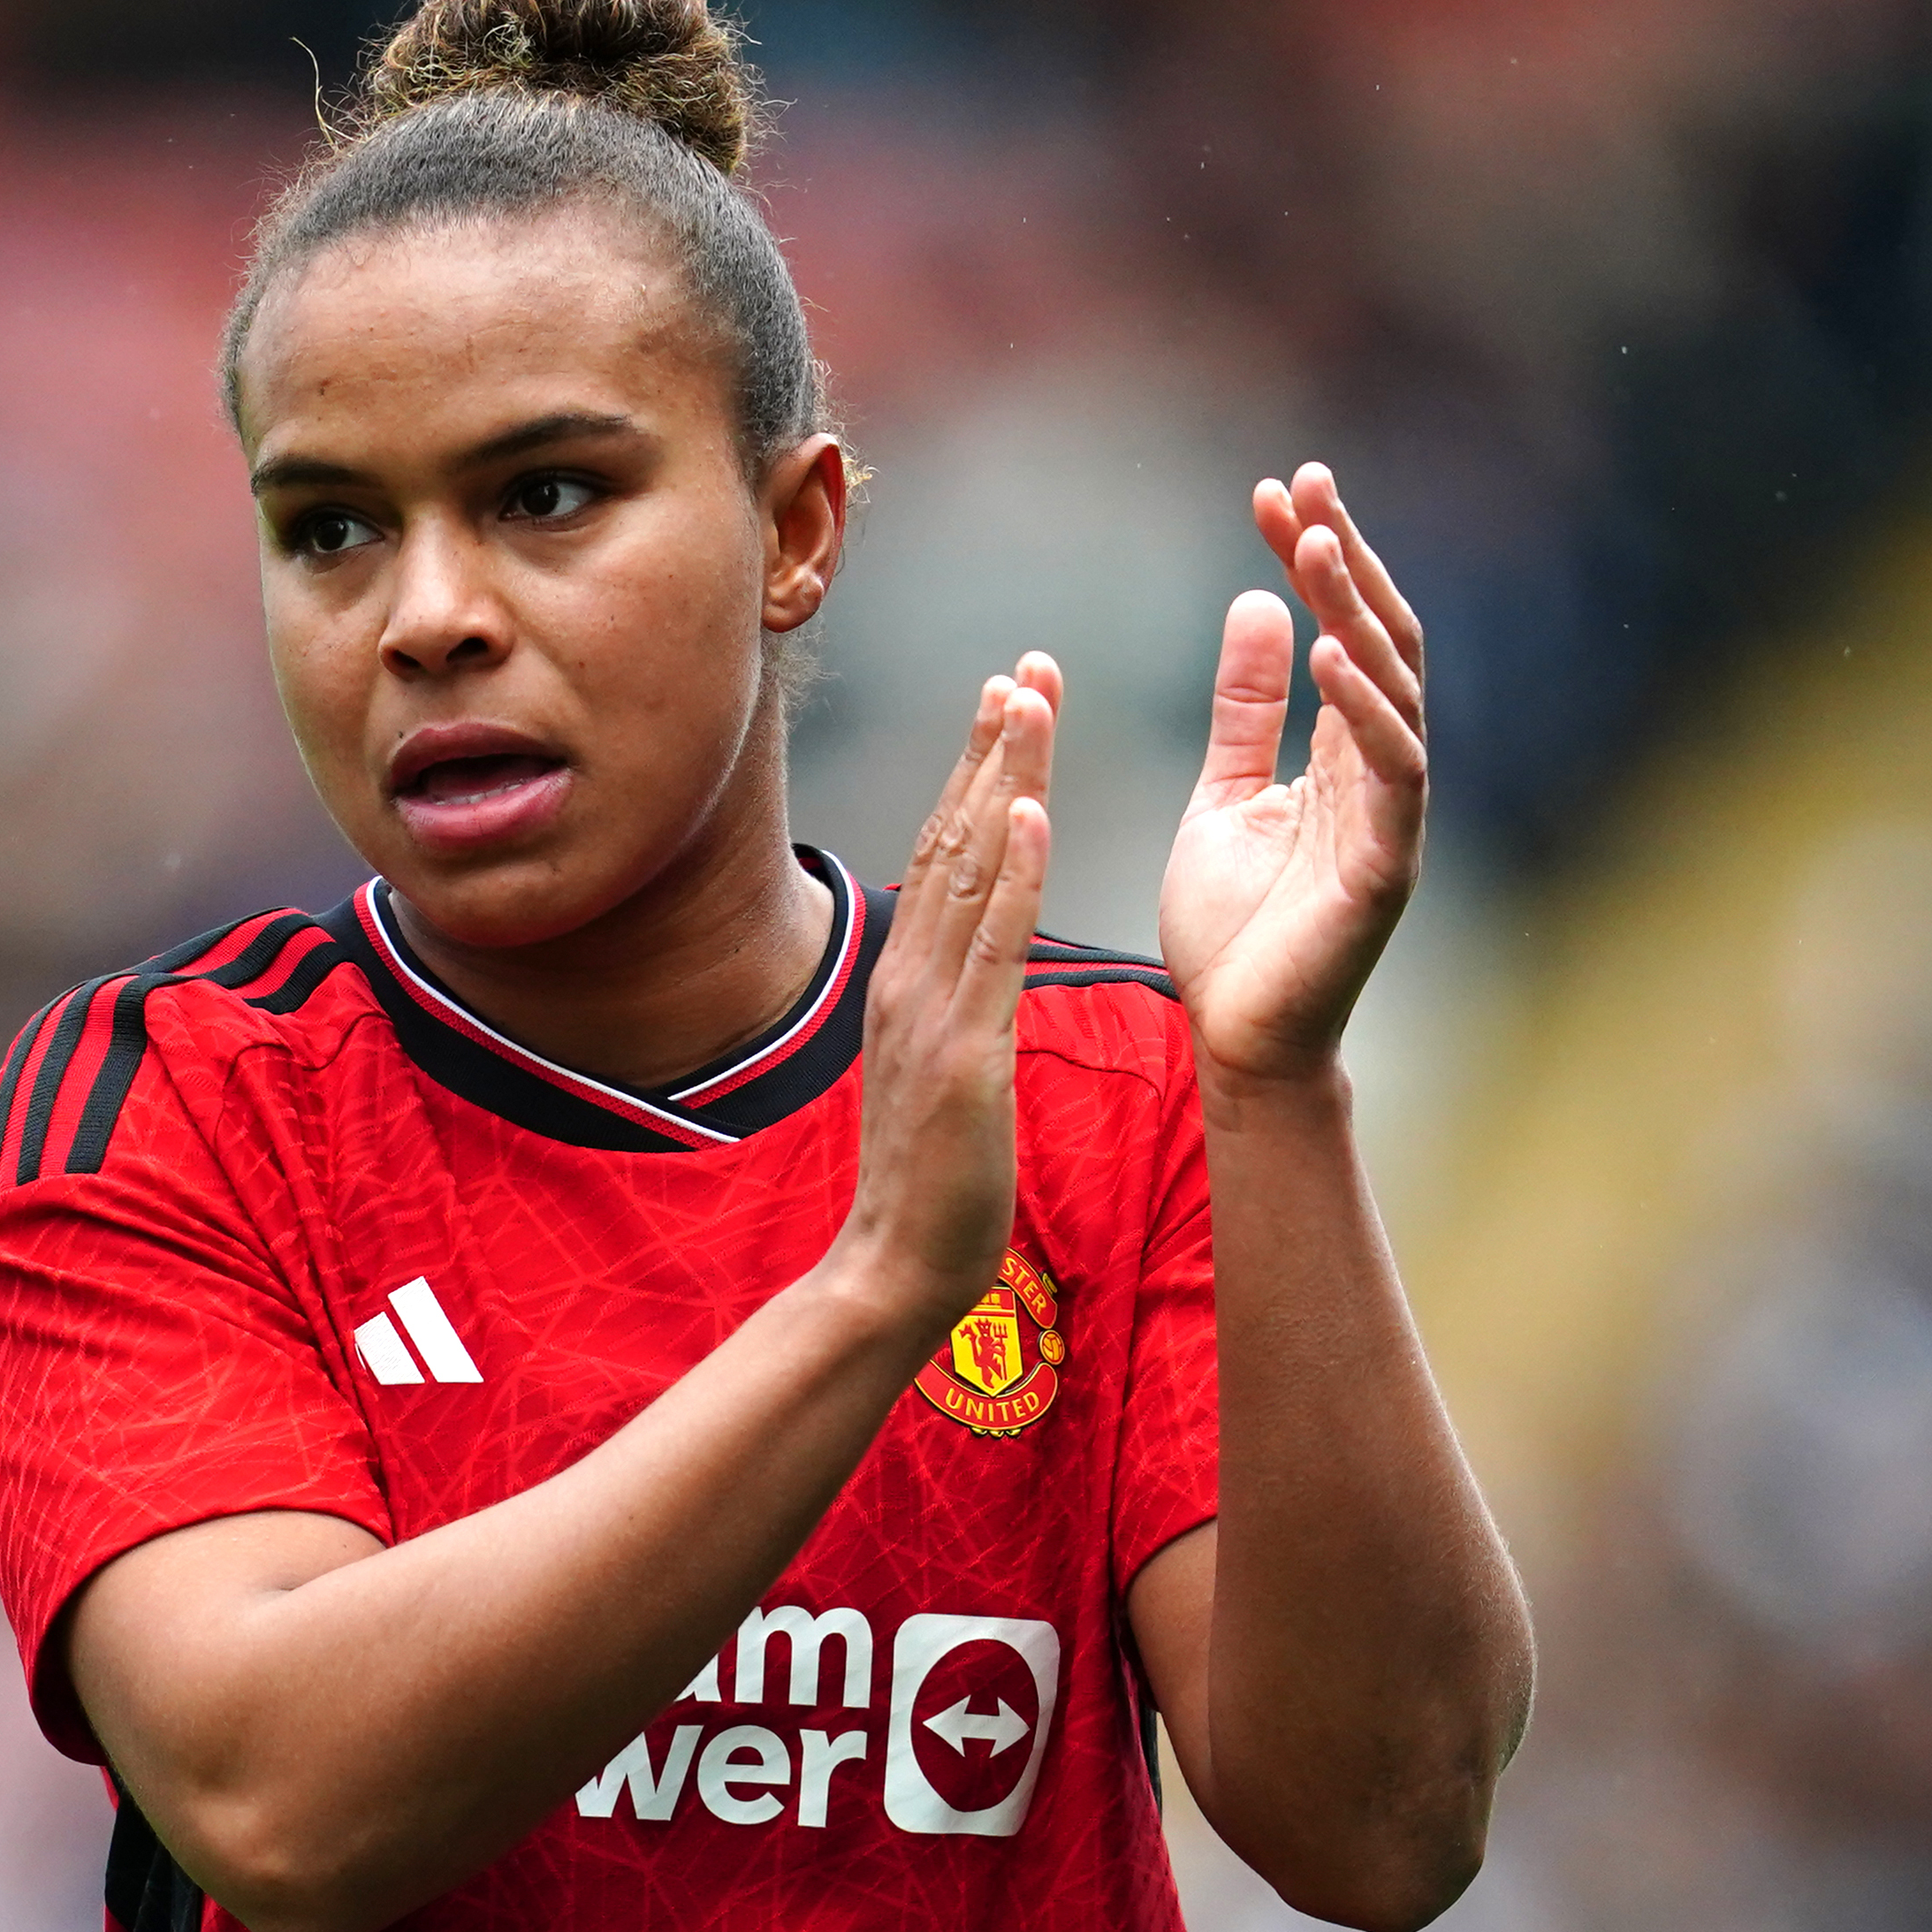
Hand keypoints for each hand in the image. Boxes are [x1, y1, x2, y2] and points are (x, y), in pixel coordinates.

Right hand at [836, 654, 1056, 1336]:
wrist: (896, 1267)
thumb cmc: (930, 1180)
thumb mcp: (936, 1068)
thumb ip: (949, 1004)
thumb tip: (969, 958)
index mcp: (909, 978)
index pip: (948, 852)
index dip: (976, 770)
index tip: (1007, 697)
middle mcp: (910, 977)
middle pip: (955, 838)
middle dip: (993, 747)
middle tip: (1027, 664)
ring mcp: (930, 1012)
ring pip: (973, 872)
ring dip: (1003, 780)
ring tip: (1030, 700)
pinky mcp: (962, 1054)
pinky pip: (993, 949)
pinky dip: (1015, 876)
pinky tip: (1035, 812)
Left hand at [1156, 465, 1429, 1086]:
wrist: (1235, 1039)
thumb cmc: (1234, 930)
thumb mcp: (1224, 794)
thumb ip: (1246, 708)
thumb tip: (1252, 602)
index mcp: (1344, 754)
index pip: (1345, 630)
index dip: (1314, 560)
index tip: (1272, 491)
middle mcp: (1381, 774)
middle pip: (1382, 641)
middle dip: (1345, 559)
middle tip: (1305, 484)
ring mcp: (1393, 817)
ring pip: (1394, 692)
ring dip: (1357, 610)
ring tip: (1314, 543)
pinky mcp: (1386, 866)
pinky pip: (1393, 772)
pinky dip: (1365, 708)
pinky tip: (1332, 650)